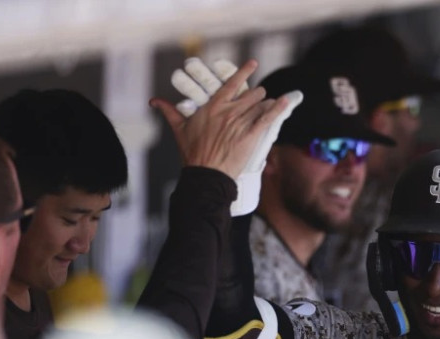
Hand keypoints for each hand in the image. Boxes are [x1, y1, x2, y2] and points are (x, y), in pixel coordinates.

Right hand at [170, 57, 302, 214]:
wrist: (205, 174)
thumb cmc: (192, 153)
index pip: (231, 83)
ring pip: (259, 105)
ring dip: (265, 104)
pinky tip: (285, 101)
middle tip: (257, 99)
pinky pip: (267, 118)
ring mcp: (240, 123)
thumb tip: (154, 101)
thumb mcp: (179, 129)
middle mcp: (228, 112)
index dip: (244, 72)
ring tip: (267, 105)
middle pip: (250, 94)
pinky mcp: (250, 136)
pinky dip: (278, 109)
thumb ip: (169, 111)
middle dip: (256, 96)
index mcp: (213, 107)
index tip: (252, 63)